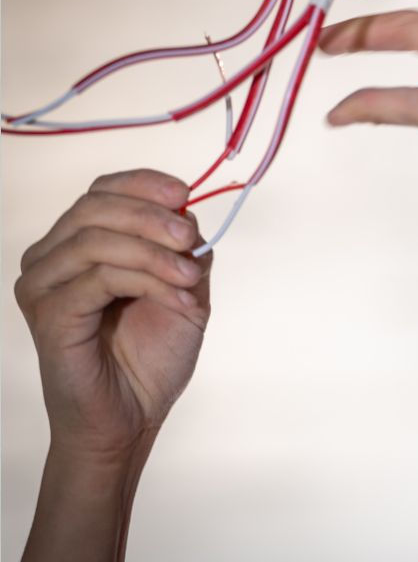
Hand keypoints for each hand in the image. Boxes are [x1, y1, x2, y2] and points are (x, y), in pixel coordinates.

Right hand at [15, 169, 211, 459]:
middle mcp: (50, 258)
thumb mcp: (183, 288)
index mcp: (77, 245)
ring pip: (96, 239)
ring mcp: (43, 285)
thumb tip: (187, 212)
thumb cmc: (150, 357)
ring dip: (154, 252)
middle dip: (152, 216)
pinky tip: (176, 296)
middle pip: (95, 206)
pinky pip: (99, 277)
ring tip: (190, 277)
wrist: (132, 417)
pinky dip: (148, 280)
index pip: (102, 191)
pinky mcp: (49, 314)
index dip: (143, 183)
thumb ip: (182, 248)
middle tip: (190, 238)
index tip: (184, 192)